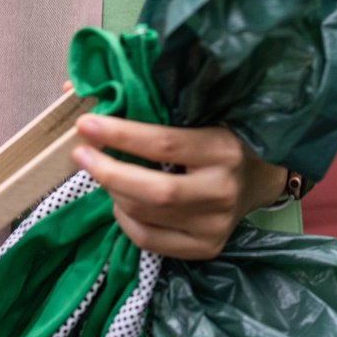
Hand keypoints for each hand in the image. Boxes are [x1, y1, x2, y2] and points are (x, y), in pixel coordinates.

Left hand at [70, 114, 287, 260]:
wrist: (260, 177)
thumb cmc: (220, 133)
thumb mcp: (197, 112)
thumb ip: (147, 100)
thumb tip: (76, 89)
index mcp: (222, 148)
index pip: (164, 144)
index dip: (120, 135)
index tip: (86, 124)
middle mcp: (222, 190)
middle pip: (153, 190)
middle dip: (108, 171)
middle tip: (80, 153)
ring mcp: (215, 225)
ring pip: (146, 216)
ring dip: (114, 192)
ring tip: (104, 172)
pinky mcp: (206, 248)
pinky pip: (149, 241)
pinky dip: (125, 221)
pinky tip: (121, 201)